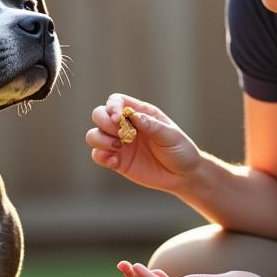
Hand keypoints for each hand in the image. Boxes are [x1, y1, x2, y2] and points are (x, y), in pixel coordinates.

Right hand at [85, 94, 202, 194]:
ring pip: (94, 135)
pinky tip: (116, 162)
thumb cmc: (180, 150)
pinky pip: (98, 155)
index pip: (116, 101)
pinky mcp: (117, 161)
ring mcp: (119, 143)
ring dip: (100, 140)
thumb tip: (133, 116)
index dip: (112, 107)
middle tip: (121, 136)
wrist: (183, 175)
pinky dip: (101, 157)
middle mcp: (126, 126)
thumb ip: (152, 126)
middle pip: (99, 115)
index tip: (118, 119)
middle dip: (104, 123)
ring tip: (118, 148)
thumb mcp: (171, 136)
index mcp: (139, 113)